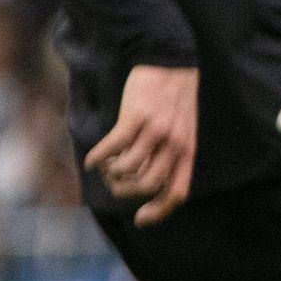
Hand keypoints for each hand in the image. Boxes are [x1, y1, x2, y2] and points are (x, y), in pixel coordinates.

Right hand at [87, 64, 198, 226]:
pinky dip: (99, 158)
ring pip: (129, 169)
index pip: (178, 193)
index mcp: (188, 151)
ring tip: (106, 166)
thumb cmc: (173, 99)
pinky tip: (92, 160)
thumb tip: (145, 184)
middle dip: (127, 192)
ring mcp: (156, 131)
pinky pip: (113, 147)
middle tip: (114, 183)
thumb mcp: (182, 130)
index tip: (140, 220)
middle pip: (149, 186)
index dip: (159, 212)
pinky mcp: (136, 117)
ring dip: (111, 174)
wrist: (170, 61)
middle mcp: (175, 145)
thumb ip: (169, 155)